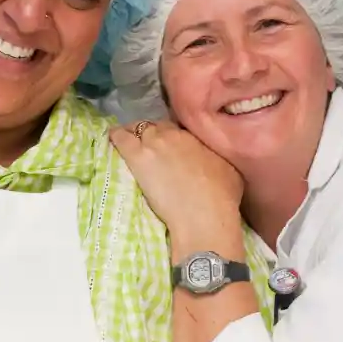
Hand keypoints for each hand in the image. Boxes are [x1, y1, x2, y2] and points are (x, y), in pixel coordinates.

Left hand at [109, 120, 243, 243]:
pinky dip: (116, 137)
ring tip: (131, 144)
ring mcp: (154, 143)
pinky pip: (120, 137)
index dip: (172, 137)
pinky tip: (112, 140)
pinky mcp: (137, 157)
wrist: (204, 215)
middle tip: (152, 150)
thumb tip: (213, 154)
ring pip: (138, 128)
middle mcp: (173, 134)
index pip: (177, 128)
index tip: (171, 147)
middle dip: (154, 135)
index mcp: (195, 136)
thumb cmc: (222, 197)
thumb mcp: (229, 169)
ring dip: (135, 134)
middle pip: (158, 126)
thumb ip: (216, 155)